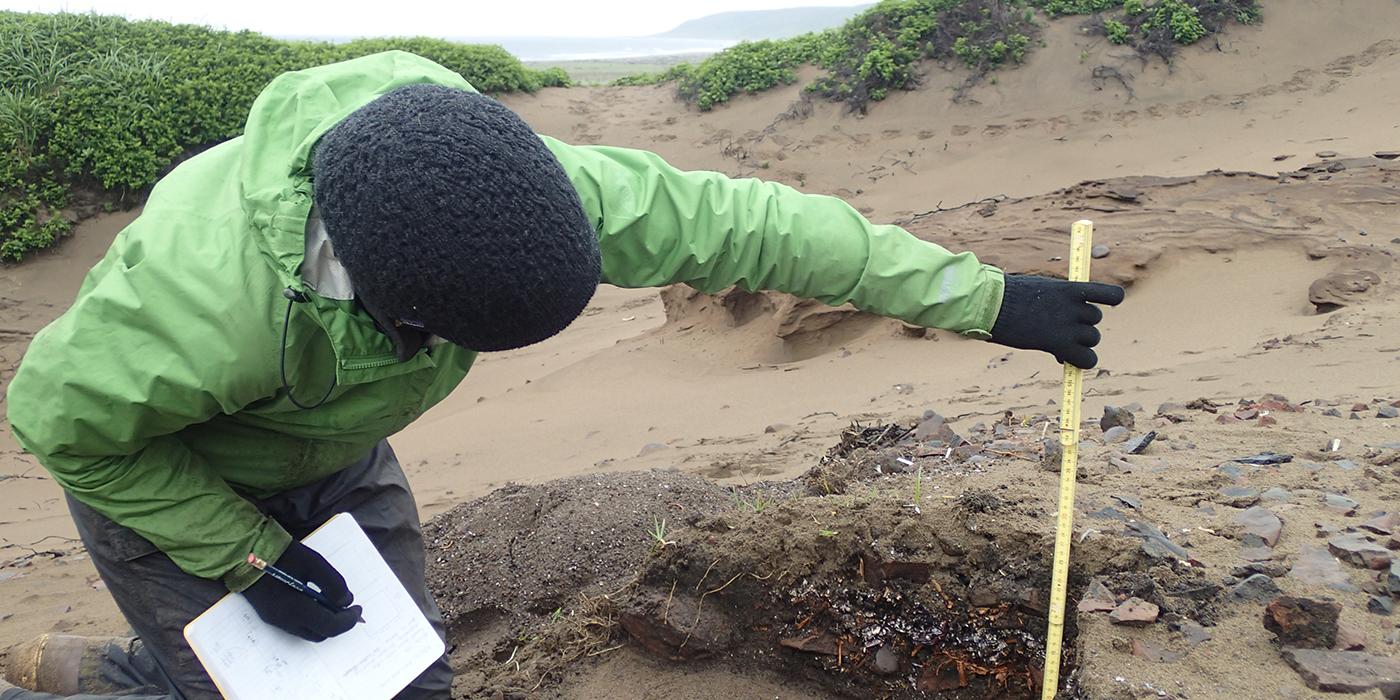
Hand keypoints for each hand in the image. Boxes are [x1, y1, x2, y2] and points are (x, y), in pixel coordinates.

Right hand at [242, 542, 361, 641]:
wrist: (246, 553)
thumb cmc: (282, 555)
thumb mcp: (314, 563)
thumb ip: (334, 583)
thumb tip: (347, 602)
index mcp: (295, 608)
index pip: (329, 626)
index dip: (348, 620)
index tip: (358, 609)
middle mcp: (284, 620)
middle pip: (320, 634)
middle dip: (338, 623)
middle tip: (349, 608)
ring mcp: (275, 620)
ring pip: (308, 632)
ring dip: (325, 622)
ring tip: (334, 603)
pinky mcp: (271, 616)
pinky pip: (297, 626)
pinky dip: (312, 619)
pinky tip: (317, 601)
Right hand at [989, 274, 1123, 368]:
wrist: (992, 305)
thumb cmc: (1008, 297)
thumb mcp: (1039, 291)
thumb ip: (1058, 306)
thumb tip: (1064, 341)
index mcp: (1071, 288)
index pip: (1111, 295)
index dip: (1110, 301)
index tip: (1100, 304)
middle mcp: (1075, 307)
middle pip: (1095, 320)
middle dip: (1081, 326)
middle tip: (1059, 330)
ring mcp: (1068, 326)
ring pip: (1092, 339)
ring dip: (1079, 343)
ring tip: (1057, 344)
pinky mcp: (1059, 344)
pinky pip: (1087, 359)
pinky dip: (1082, 362)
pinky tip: (1066, 359)